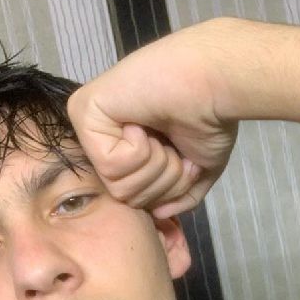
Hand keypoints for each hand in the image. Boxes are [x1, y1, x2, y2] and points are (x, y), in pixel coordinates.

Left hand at [67, 18, 240, 217]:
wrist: (216, 85)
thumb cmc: (210, 119)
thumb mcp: (197, 170)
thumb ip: (177, 196)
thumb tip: (157, 213)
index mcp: (125, 148)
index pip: (133, 198)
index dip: (165, 189)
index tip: (181, 158)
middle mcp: (103, 136)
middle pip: (124, 196)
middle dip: (161, 179)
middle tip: (173, 144)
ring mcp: (89, 123)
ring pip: (117, 185)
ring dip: (155, 165)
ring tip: (163, 133)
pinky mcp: (84, 111)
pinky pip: (110, 164)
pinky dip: (140, 150)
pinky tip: (145, 122)